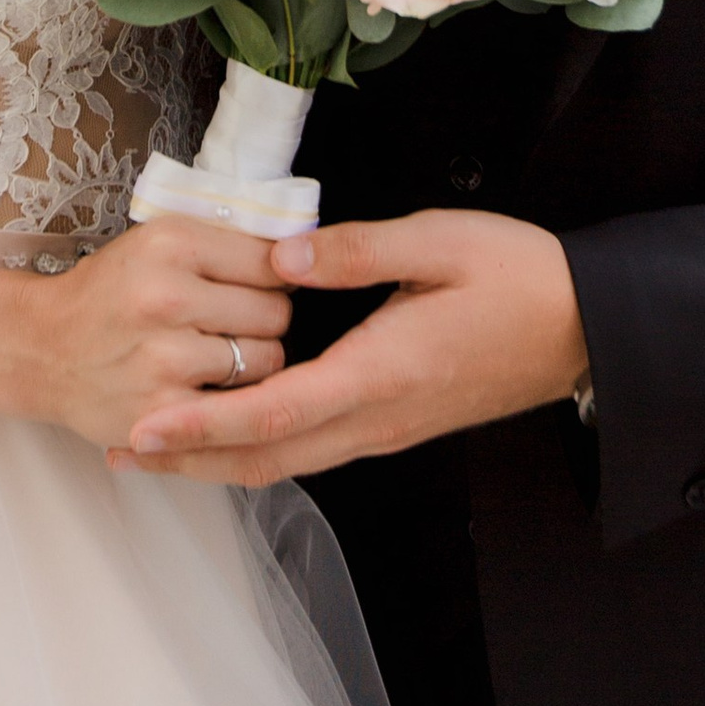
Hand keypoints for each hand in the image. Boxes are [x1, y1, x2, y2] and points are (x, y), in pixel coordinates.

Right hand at [0, 215, 291, 453]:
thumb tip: (300, 250)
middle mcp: (168, 298)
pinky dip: (233, 399)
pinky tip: (207, 386)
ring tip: (220, 354)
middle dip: (267, 319)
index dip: (277, 276)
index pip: (273, 259)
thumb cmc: (107, 294)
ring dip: (255, 360)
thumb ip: (224, 241)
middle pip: (278, 312)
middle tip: (237, 322)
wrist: (41, 349)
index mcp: (170, 243)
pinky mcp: (164, 412)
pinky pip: (240, 405)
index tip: (264, 284)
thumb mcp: (156, 242)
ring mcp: (166, 359)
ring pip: (267, 360)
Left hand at [113, 209, 586, 485]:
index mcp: (381, 373)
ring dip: (217, 459)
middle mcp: (376, 418)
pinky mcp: (394, 422)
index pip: (274, 413)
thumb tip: (278, 256)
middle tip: (119, 452)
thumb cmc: (519, 279)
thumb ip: (352, 250)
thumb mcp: (438, 242)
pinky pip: (311, 450)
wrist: (585, 330)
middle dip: (188, 460)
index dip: (202, 425)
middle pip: (265, 458)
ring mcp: (385, 429)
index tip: (143, 429)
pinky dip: (258, 447)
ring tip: (156, 448)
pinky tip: (229, 425)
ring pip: (286, 463)